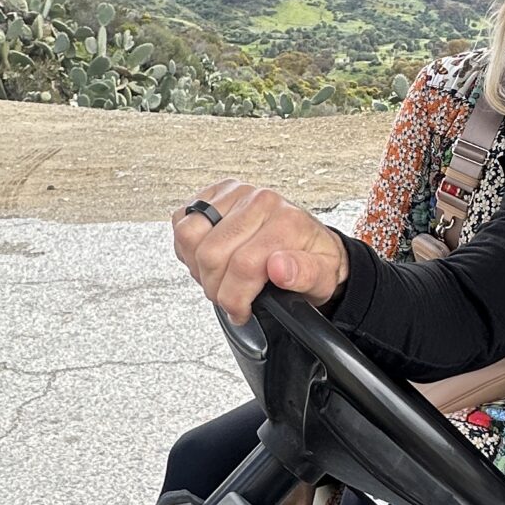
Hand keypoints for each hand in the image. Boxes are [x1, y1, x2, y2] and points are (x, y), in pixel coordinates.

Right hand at [172, 180, 348, 323]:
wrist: (308, 242)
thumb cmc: (312, 260)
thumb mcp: (323, 277)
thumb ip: (305, 274)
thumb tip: (279, 267)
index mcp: (286, 220)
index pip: (243, 265)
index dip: (235, 298)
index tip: (240, 311)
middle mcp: (259, 201)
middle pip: (212, 254)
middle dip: (216, 287)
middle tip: (229, 297)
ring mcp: (235, 193)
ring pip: (189, 234)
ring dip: (198, 266)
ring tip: (219, 277)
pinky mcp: (215, 193)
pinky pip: (181, 221)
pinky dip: (188, 247)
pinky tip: (210, 258)